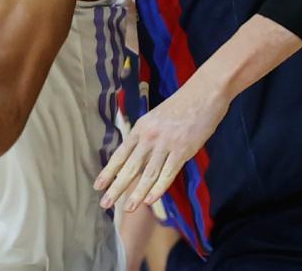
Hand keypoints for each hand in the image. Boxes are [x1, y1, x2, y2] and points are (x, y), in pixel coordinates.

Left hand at [95, 85, 227, 212]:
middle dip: (116, 187)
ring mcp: (166, 144)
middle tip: (105, 203)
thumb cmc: (181, 106)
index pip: (120, 154)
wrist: (203, 94)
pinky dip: (158, 189)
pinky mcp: (183, 150)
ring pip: (147, 174)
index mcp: (140, 128)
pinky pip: (168, 174)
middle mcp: (149, 137)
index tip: (97, 185)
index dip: (108, 172)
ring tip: (127, 208)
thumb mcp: (155, 118)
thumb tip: (136, 157)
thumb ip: (146, 137)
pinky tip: (149, 200)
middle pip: (130, 167)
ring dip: (136, 194)